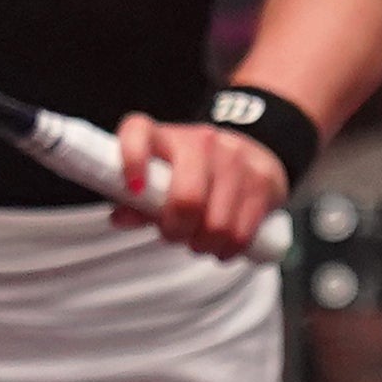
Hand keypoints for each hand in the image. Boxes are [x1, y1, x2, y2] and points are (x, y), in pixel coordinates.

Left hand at [102, 112, 284, 260]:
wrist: (253, 147)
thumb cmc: (193, 169)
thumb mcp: (161, 176)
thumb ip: (136, 200)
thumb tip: (118, 218)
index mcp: (165, 137)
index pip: (138, 133)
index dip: (132, 159)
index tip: (133, 188)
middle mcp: (200, 141)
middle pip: (187, 198)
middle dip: (176, 230)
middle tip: (173, 234)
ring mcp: (235, 157)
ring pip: (217, 224)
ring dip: (203, 244)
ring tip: (199, 240)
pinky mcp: (263, 179)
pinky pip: (241, 231)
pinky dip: (228, 247)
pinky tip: (221, 244)